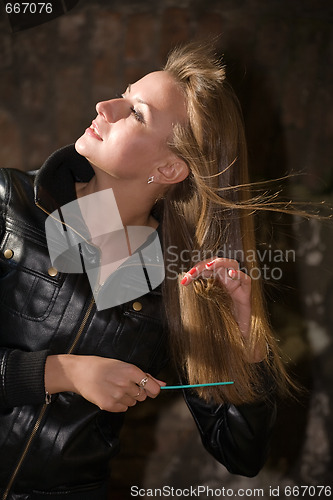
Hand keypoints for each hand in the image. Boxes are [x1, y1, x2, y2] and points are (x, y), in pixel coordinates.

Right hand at [45, 355, 165, 411]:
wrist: (79, 372)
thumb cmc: (103, 366)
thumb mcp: (124, 365)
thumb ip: (145, 376)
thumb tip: (163, 384)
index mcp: (131, 370)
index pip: (153, 388)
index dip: (153, 389)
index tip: (149, 389)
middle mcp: (126, 383)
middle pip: (143, 396)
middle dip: (136, 391)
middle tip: (123, 383)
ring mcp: (117, 395)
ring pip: (133, 403)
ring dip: (127, 397)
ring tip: (114, 387)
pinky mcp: (108, 405)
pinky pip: (123, 408)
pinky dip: (118, 404)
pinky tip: (109, 394)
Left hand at [181, 257, 250, 337]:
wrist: (238, 333)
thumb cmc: (223, 319)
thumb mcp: (208, 306)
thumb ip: (200, 295)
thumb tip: (184, 285)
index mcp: (217, 281)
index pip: (206, 269)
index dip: (194, 271)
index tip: (184, 281)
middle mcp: (227, 280)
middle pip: (217, 263)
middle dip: (202, 265)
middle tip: (191, 273)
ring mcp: (237, 285)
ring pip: (232, 264)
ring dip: (220, 263)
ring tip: (208, 267)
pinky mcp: (246, 293)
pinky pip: (246, 279)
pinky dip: (239, 275)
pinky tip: (231, 274)